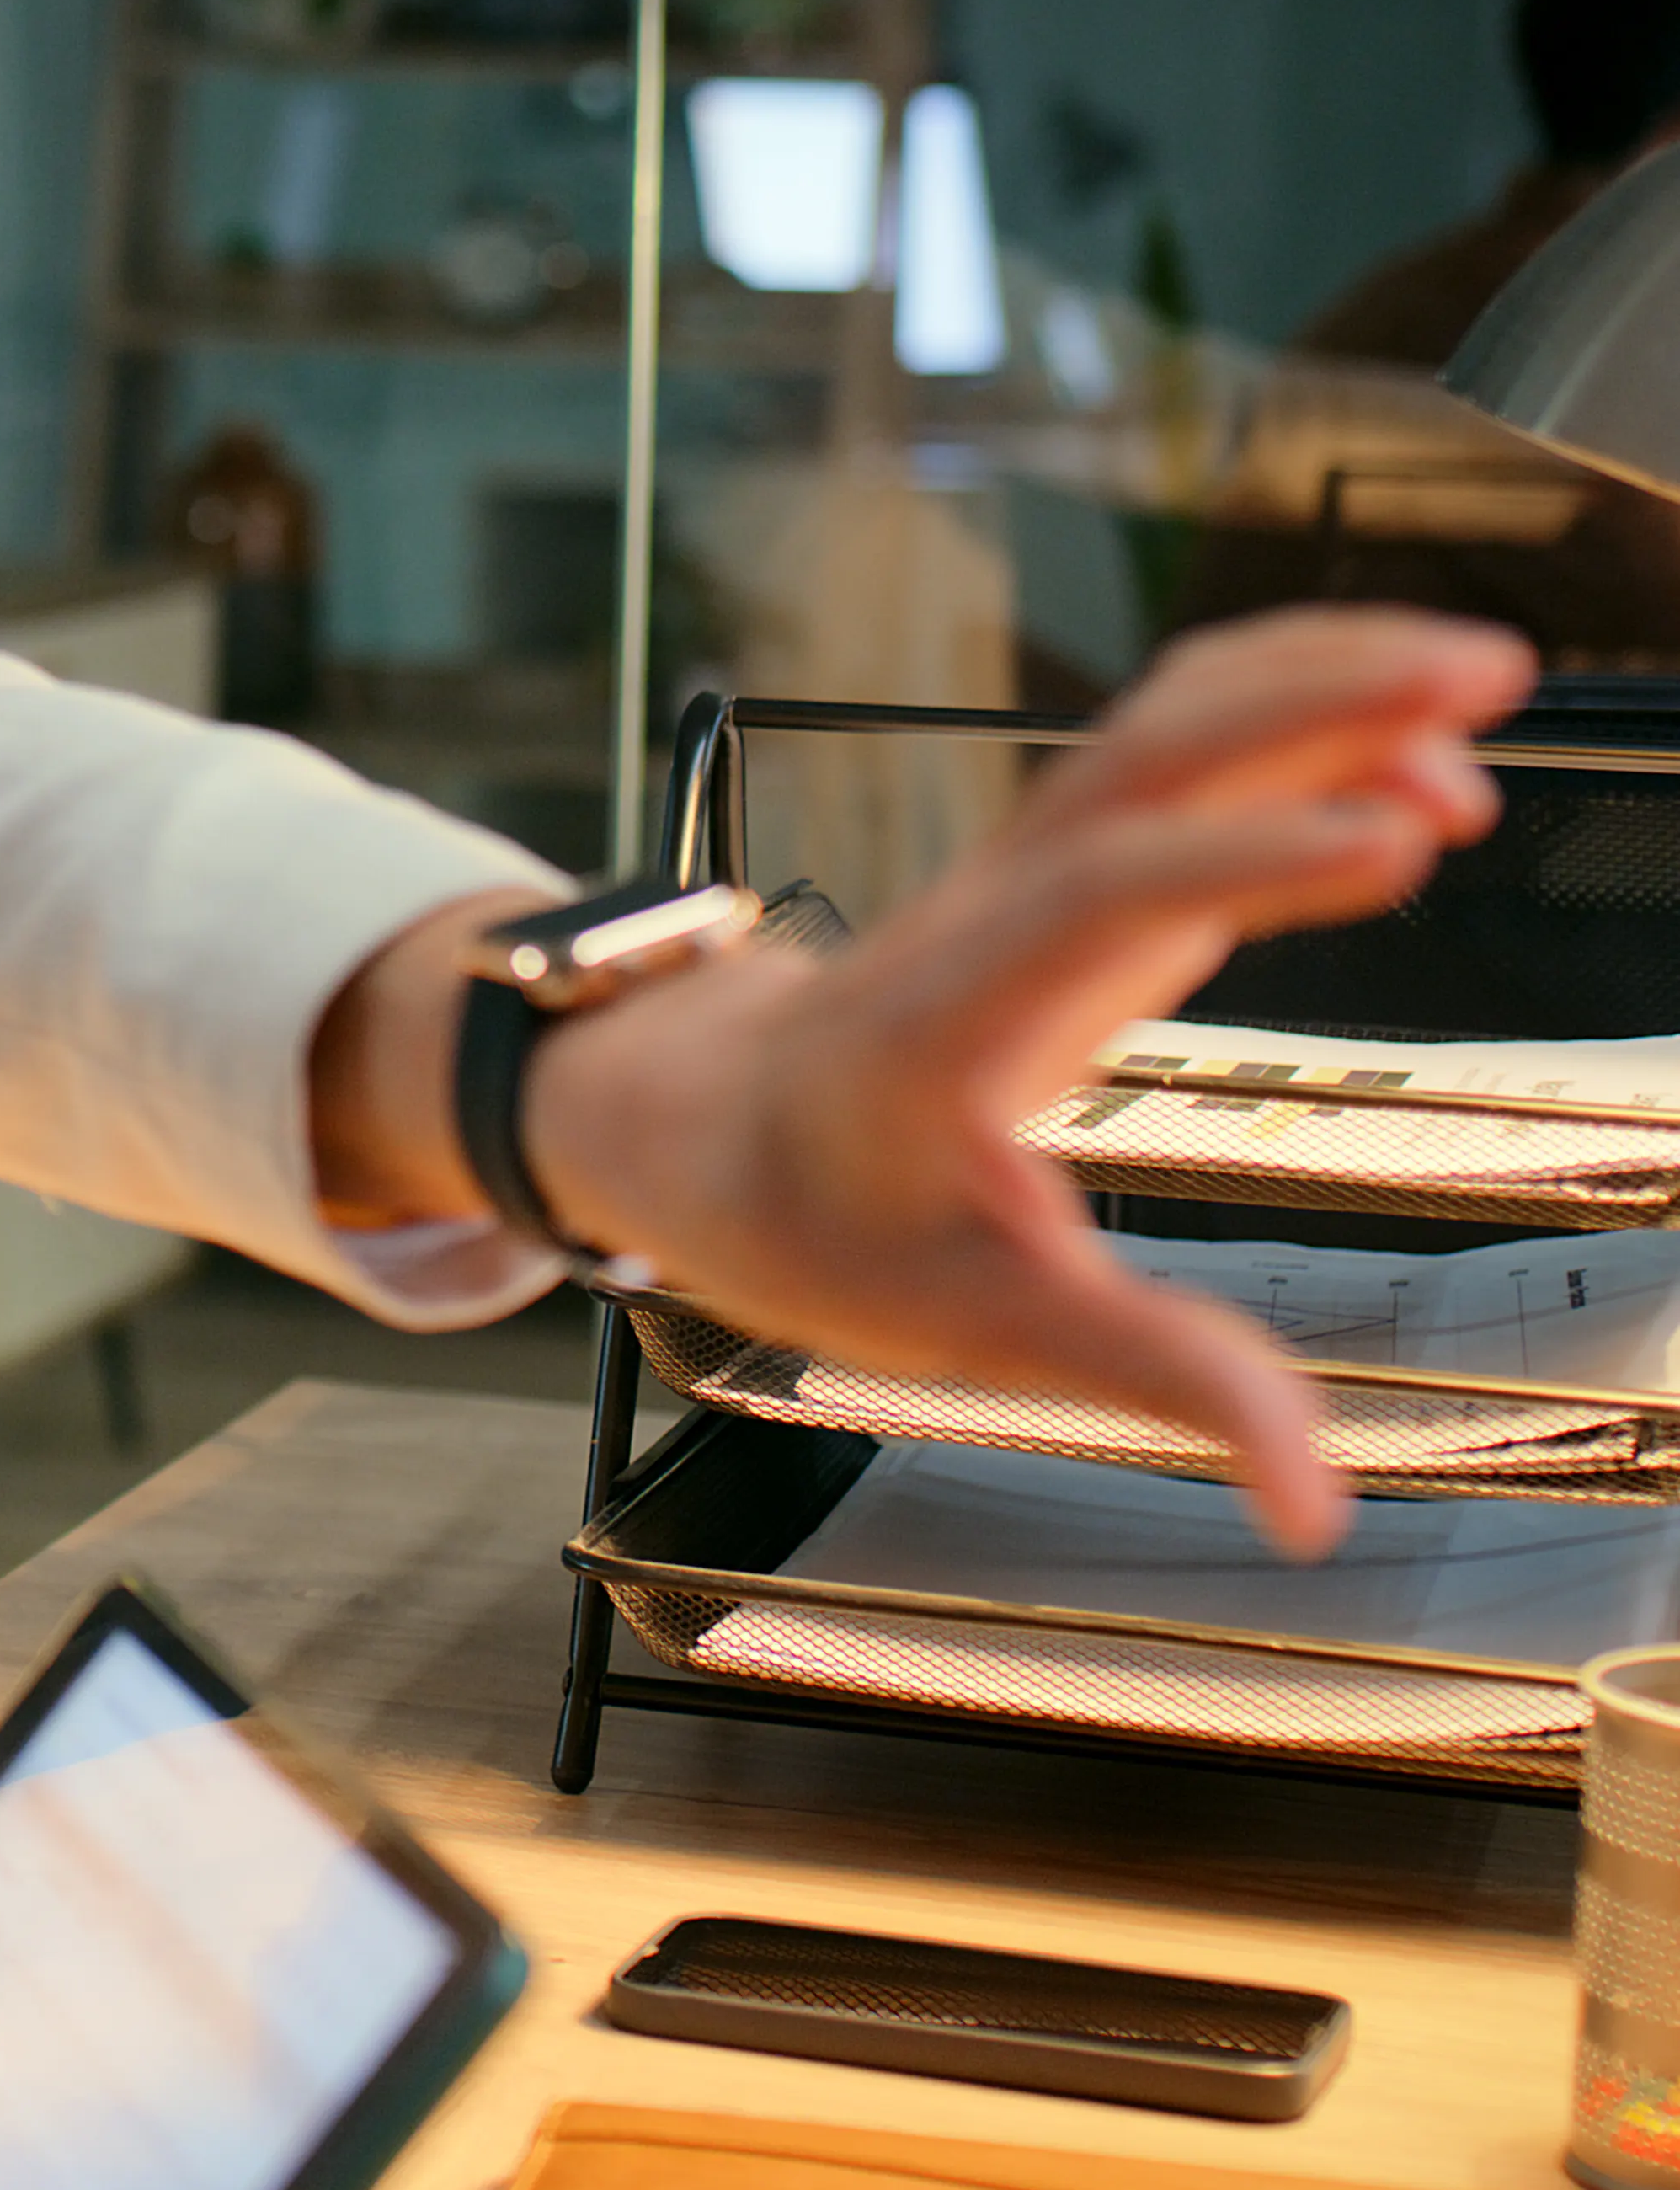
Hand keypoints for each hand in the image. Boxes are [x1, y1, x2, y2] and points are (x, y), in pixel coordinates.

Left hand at [518, 606, 1534, 1552]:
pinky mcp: (1075, 863)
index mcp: (946, 1019)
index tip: (1391, 836)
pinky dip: (1296, 713)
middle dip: (1308, 700)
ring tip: (1487, 681)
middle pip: (1144, 764)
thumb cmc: (826, 1225)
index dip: (1243, 858)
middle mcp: (991, 912)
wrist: (702, 1124)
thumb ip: (1148, 1384)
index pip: (1097, 902)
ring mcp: (1033, 868)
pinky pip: (1179, 752)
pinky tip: (1419, 751)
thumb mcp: (973, 1328)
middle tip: (1479, 682)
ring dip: (1318, 679)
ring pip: (1167, 729)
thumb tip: (1313, 1510)